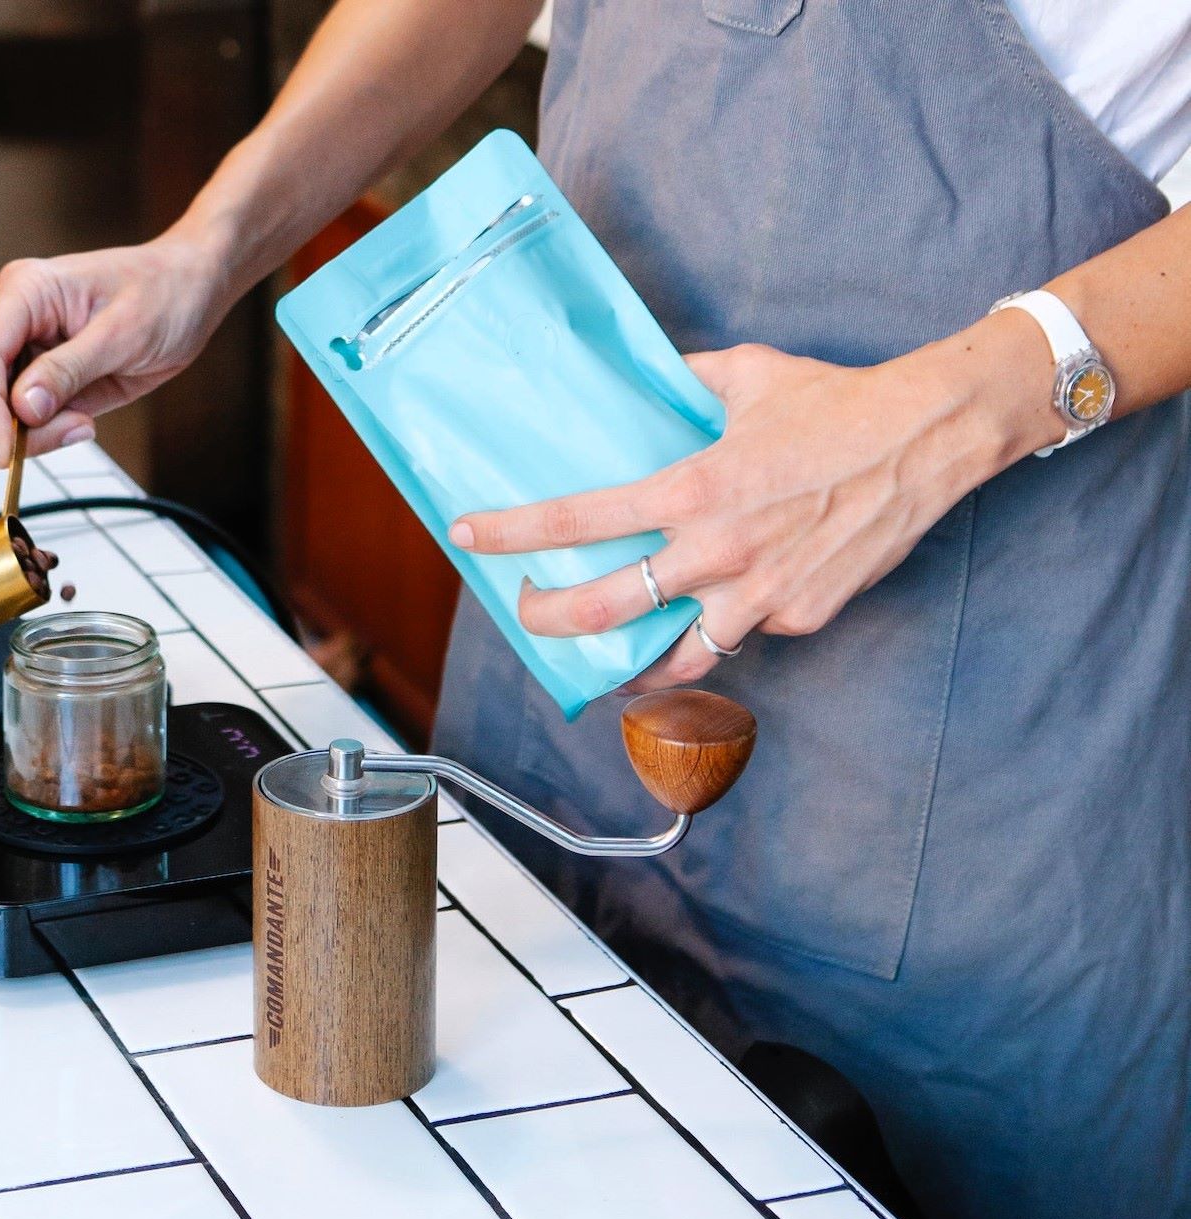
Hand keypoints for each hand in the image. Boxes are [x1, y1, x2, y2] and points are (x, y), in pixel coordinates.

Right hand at [0, 231, 229, 464]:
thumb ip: (69, 371)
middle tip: (70, 431)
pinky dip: (49, 432)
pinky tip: (84, 423)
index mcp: (25, 292)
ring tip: (84, 424)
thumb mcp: (122, 334)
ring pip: (0, 411)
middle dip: (12, 426)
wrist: (193, 292)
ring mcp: (31, 351)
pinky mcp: (50, 379)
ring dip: (34, 433)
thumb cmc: (164, 293)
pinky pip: (31, 418)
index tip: (2, 453)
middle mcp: (18, 321)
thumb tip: (23, 408)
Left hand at [450, 324, 1060, 691]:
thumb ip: (683, 382)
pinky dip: (723, 629)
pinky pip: (745, 634)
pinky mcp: (801, 616)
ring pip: (676, 656)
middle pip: (606, 611)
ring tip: (611, 658)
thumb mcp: (746, 376)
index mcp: (691, 490)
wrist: (927, 438)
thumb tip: (649, 376)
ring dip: (634, 662)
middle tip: (529, 614)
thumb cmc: (836, 403)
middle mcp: (716, 552)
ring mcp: (759, 595)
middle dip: (551, 621)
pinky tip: (716, 614)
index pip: (579, 519)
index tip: (470, 537)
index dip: (514, 533)